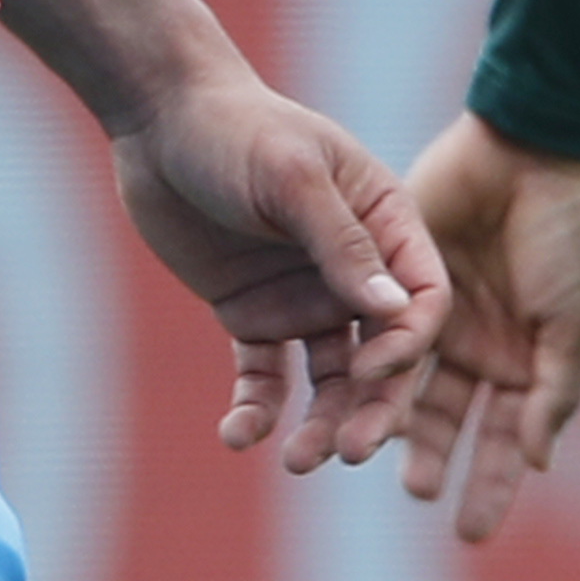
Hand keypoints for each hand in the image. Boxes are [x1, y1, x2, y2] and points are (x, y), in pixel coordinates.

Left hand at [107, 65, 449, 473]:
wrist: (158, 117)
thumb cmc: (236, 128)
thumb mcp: (292, 177)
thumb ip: (343, 244)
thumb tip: (396, 315)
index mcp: (386, 223)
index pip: (422, 298)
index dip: (407, 343)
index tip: (369, 372)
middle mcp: (355, 269)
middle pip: (383, 353)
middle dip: (371, 406)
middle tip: (348, 453)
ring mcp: (305, 296)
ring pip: (329, 379)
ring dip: (320, 423)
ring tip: (295, 462)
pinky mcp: (254, 315)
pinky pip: (265, 377)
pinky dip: (257, 411)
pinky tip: (238, 435)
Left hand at [394, 113, 579, 544]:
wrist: (533, 151)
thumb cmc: (572, 235)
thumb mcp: (575, 320)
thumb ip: (554, 390)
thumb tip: (538, 463)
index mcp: (526, 360)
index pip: (503, 438)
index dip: (490, 484)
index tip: (472, 535)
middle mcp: (475, 345)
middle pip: (447, 418)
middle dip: (430, 457)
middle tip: (413, 491)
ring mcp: (432, 311)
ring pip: (401, 380)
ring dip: (382, 419)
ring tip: (359, 455)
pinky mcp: (395, 274)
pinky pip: (372, 330)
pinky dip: (360, 363)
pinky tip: (347, 391)